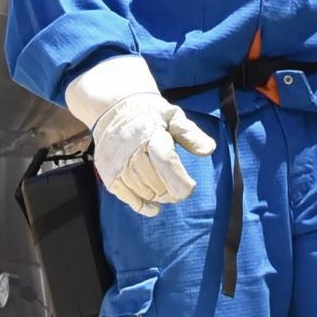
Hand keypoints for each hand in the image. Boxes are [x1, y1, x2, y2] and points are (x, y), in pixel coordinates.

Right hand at [66, 56, 218, 216]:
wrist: (114, 107)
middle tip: (179, 189)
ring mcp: (116, 162)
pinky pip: (126, 196)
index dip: (180, 181)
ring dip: (158, 197)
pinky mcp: (107, 172)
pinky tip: (153, 208)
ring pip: (142, 191)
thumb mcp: (173, 116)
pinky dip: (141, 206)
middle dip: (172, 192)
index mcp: (150, 134)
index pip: (166, 162)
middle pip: (155, 182)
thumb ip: (190, 133)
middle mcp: (130, 149)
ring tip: (167, 192)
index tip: (191, 187)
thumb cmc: (150, 114)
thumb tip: (208, 150)